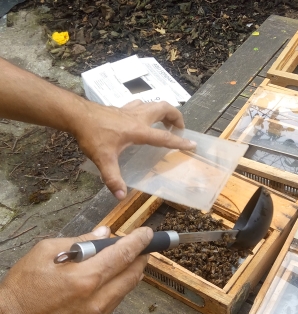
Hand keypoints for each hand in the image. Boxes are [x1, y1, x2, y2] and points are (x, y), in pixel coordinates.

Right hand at [0, 225, 152, 313]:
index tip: (148, 234)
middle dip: (140, 257)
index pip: (123, 255)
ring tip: (127, 260)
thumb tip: (103, 233)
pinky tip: (110, 279)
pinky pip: (113, 303)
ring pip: (125, 290)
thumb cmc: (22, 287)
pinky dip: (116, 288)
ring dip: (130, 273)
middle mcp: (96, 300)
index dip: (139, 242)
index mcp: (85, 278)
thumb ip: (79, 241)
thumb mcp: (45, 252)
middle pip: (132, 275)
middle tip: (143, 246)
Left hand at [72, 99, 195, 199]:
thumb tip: (120, 196)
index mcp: (138, 130)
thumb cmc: (92, 135)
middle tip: (179, 128)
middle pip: (164, 108)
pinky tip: (141, 117)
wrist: (76, 115)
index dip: (179, 142)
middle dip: (176, 116)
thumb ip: (113, 178)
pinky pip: (140, 104)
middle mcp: (137, 117)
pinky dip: (146, 109)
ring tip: (165, 122)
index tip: (192, 144)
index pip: (163, 137)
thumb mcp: (103, 160)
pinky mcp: (121, 108)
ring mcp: (129, 110)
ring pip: (153, 103)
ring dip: (163, 111)